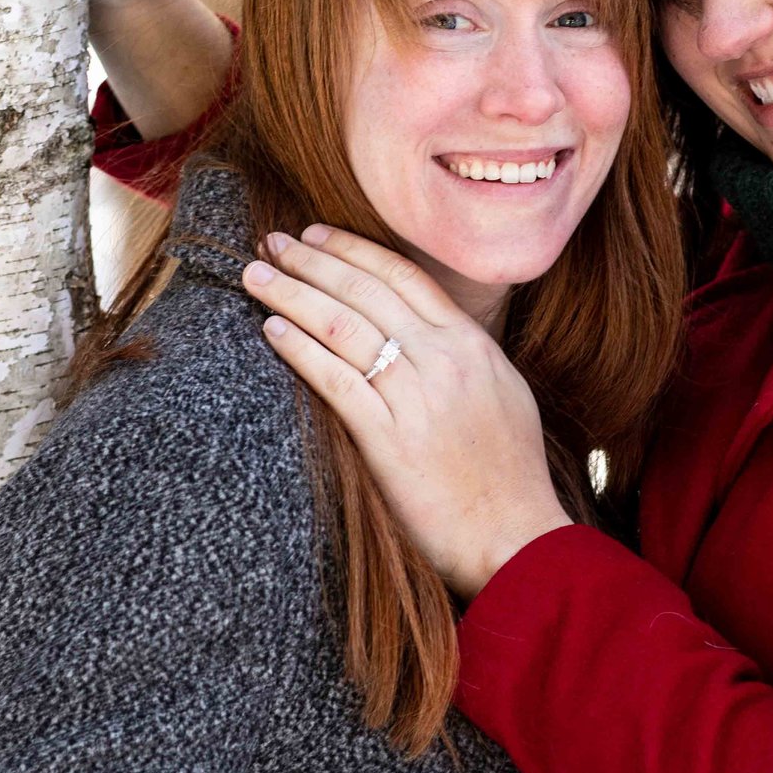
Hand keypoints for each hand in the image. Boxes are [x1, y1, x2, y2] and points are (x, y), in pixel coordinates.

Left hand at [241, 225, 571, 596]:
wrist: (516, 537)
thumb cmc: (510, 476)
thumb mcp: (504, 394)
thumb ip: (465, 355)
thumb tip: (427, 329)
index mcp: (471, 344)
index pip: (404, 276)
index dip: (354, 250)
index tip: (317, 235)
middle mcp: (444, 359)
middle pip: (365, 290)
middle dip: (312, 261)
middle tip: (273, 242)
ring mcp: (416, 396)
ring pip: (342, 326)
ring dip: (291, 294)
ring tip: (256, 277)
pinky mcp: (388, 438)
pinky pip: (335, 379)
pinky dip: (299, 350)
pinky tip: (271, 331)